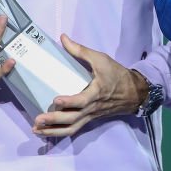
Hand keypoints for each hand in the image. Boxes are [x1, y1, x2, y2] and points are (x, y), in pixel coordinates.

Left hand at [32, 35, 148, 136]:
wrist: (133, 92)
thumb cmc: (116, 74)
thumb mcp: (101, 59)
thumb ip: (80, 50)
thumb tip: (63, 38)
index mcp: (96, 93)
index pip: (82, 100)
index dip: (69, 101)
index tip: (56, 100)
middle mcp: (91, 108)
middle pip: (73, 119)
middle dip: (54, 121)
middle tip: (38, 119)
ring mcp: (89, 116)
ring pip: (71, 128)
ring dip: (53, 132)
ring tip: (37, 130)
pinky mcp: (88, 119)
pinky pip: (74, 129)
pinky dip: (59, 132)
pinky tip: (46, 132)